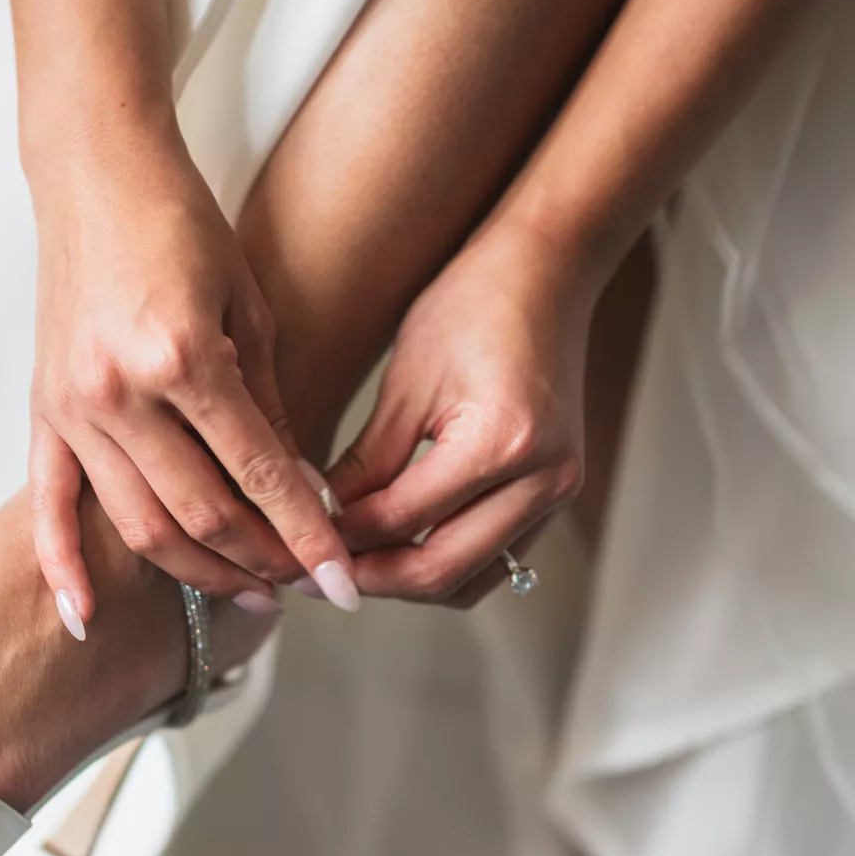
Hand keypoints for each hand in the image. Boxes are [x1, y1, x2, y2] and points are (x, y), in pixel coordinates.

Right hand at [29, 117, 356, 623]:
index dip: (308, 537)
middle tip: (306, 585)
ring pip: (138, 525)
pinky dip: (62, 566)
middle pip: (201, 515)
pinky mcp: (42, 408)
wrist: (96, 172)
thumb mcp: (250, 310)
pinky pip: (46, 505)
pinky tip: (86, 618)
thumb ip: (271, 410)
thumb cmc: (183, 226)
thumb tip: (300, 495)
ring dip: (198, 573)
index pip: (259, 476)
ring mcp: (73, 405)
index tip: (344, 581)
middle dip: (262, 562)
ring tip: (249, 593)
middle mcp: (120, 391)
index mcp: (183, 358)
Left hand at [328, 219, 593, 605]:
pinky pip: (496, 560)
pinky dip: (446, 565)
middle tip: (317, 575)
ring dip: (408, 582)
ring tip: (352, 566)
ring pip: (471, 580)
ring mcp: (558, 493)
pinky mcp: (557, 495)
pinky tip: (398, 550)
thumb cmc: (473, 305)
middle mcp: (542, 480)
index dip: (341, 539)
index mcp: (500, 443)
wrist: (547, 273)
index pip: (401, 520)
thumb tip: (320, 522)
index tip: (296, 544)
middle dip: (371, 579)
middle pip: (441, 570)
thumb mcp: (406, 382)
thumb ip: (366, 464)